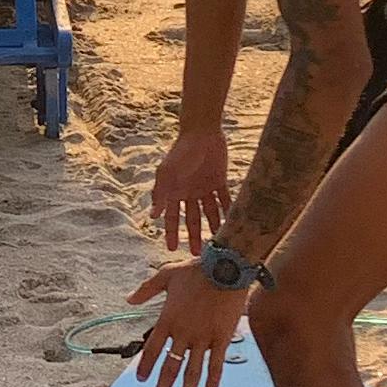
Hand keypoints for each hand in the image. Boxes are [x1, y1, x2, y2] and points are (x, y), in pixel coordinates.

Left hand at [129, 257, 245, 386]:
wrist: (226, 268)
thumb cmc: (196, 270)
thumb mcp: (166, 275)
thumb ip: (146, 289)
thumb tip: (128, 299)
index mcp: (168, 319)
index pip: (152, 349)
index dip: (145, 366)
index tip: (140, 380)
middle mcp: (183, 333)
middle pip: (170, 367)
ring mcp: (203, 338)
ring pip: (192, 372)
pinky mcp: (222, 339)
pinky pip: (216, 365)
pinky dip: (212, 382)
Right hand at [148, 128, 231, 251]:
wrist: (201, 132)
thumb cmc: (180, 152)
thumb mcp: (166, 173)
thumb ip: (160, 194)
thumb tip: (153, 216)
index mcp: (175, 191)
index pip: (173, 217)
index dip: (172, 233)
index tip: (172, 249)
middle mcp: (190, 192)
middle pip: (192, 219)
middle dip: (194, 236)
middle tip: (198, 254)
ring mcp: (205, 187)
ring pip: (209, 212)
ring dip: (213, 226)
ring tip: (218, 242)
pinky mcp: (219, 180)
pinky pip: (225, 199)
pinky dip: (228, 210)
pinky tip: (233, 223)